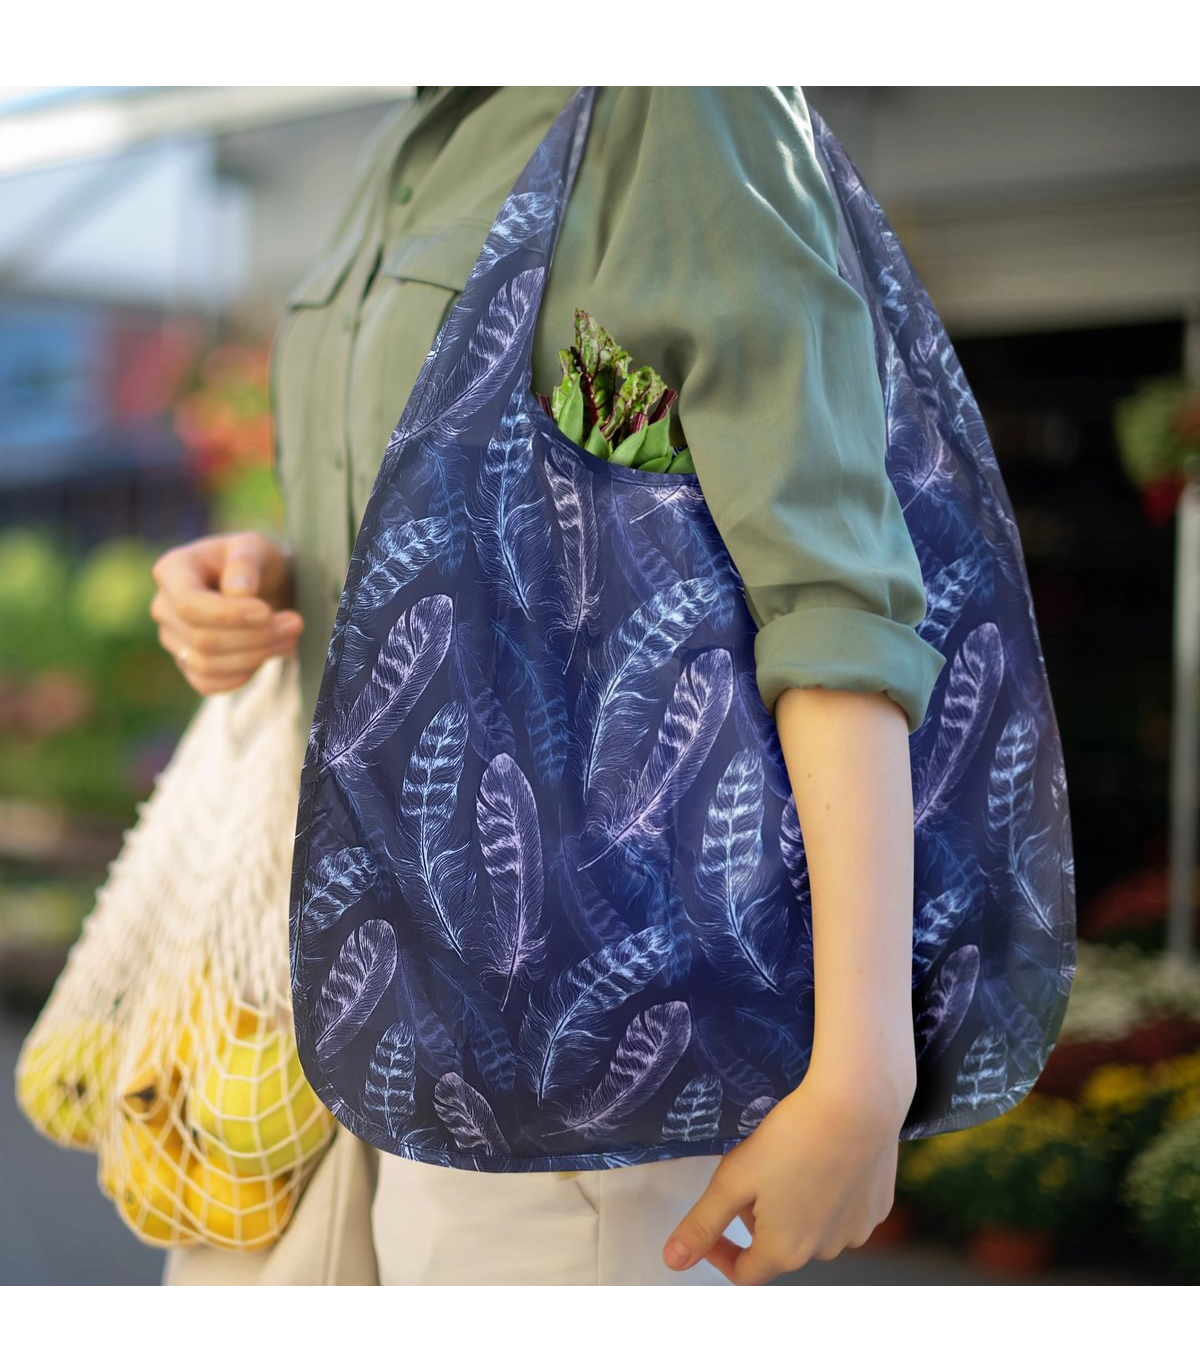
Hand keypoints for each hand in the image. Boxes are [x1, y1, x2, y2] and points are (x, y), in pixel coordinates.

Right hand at [150, 531, 304, 695]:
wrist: (261, 585)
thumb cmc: (255, 562)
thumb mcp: (254, 547)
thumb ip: (245, 563)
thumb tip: (238, 592)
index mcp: (172, 570)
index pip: (189, 604)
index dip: (228, 615)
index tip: (267, 612)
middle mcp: (164, 606)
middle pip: (202, 639)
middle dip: (254, 637)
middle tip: (295, 624)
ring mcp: (172, 638)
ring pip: (206, 665)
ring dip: (255, 657)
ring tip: (289, 638)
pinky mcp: (187, 663)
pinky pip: (207, 683)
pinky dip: (242, 675)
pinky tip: (268, 655)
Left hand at [661, 1067, 911, 1284]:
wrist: (857, 1102)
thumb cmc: (792, 1137)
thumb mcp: (732, 1179)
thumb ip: (702, 1224)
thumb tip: (673, 1260)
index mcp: (784, 1251)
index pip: (744, 1272)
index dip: (720, 1250)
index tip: (713, 1223)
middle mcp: (824, 1250)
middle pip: (778, 1245)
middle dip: (758, 1217)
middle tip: (751, 1170)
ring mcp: (856, 1230)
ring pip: (813, 1227)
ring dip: (794, 1207)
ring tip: (788, 1159)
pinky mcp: (877, 1206)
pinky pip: (844, 1210)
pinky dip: (828, 1193)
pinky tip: (822, 1158)